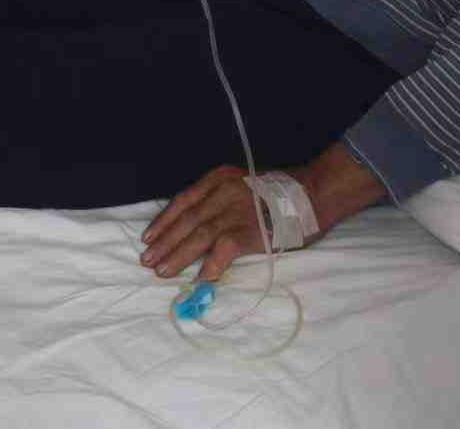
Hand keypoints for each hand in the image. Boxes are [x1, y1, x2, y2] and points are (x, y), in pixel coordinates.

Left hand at [141, 165, 284, 282]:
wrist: (312, 193)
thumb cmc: (280, 192)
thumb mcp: (242, 183)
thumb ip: (221, 198)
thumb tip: (198, 223)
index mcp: (218, 179)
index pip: (183, 201)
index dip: (164, 220)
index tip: (149, 235)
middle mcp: (222, 193)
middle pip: (185, 220)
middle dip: (164, 241)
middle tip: (147, 259)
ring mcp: (234, 212)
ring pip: (197, 235)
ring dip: (177, 255)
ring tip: (161, 270)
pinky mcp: (248, 231)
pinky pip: (222, 251)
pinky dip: (209, 266)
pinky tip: (200, 279)